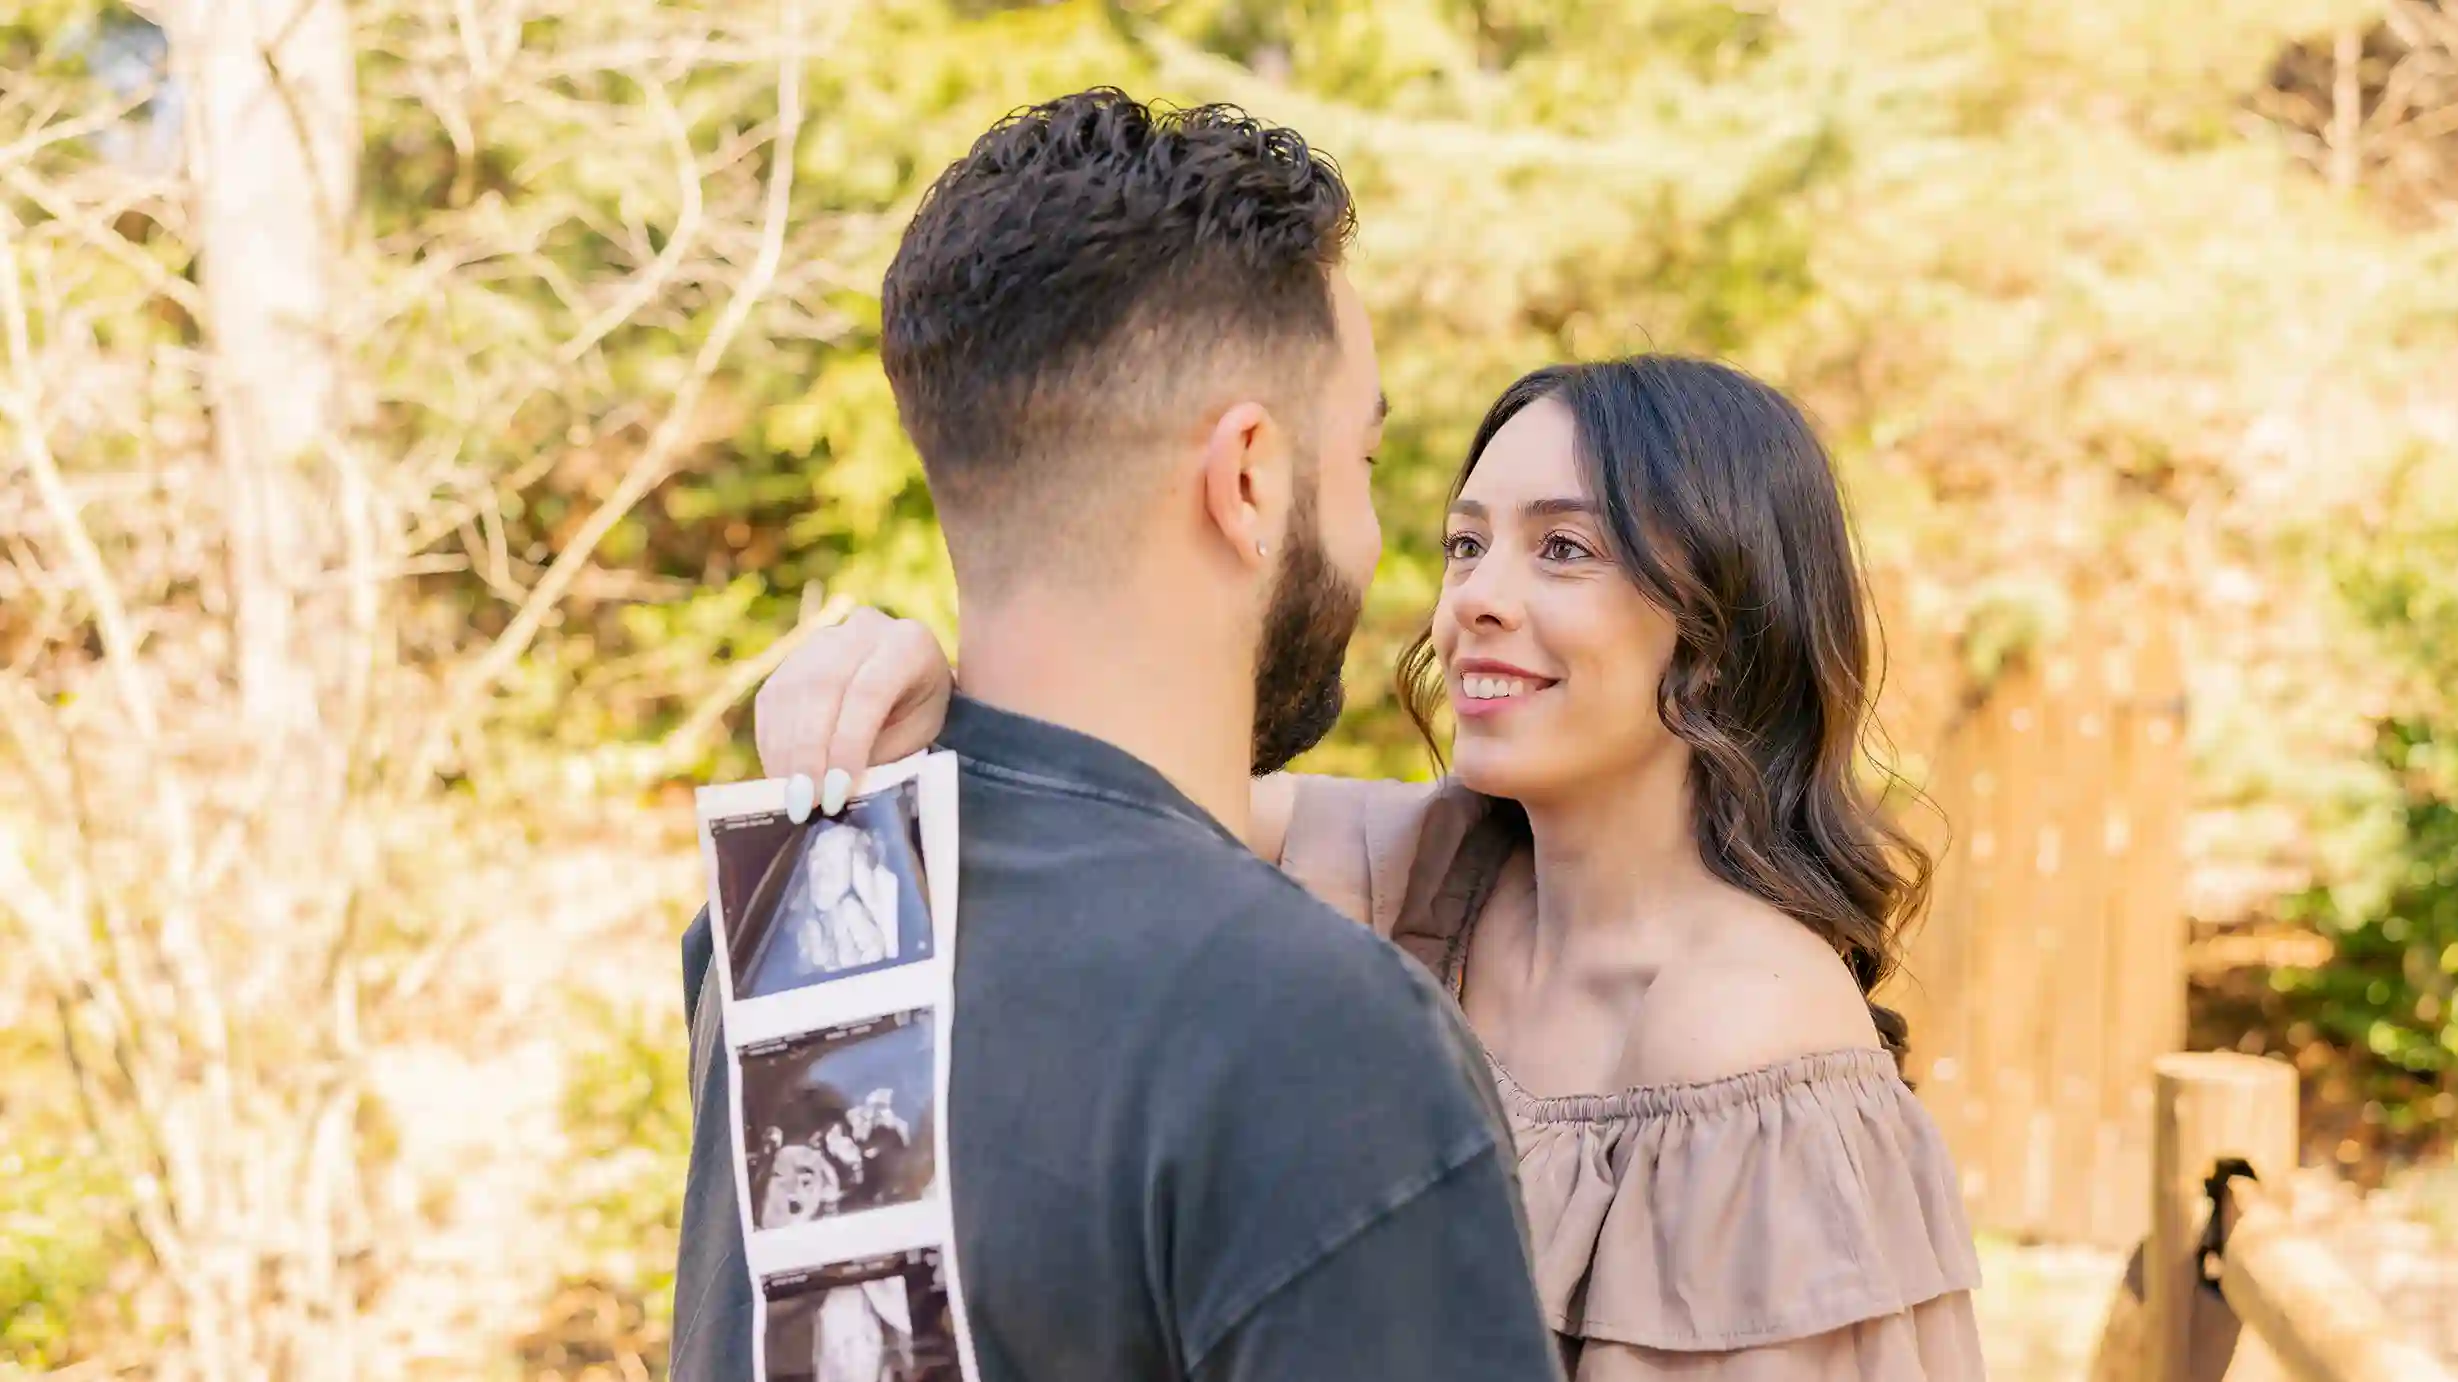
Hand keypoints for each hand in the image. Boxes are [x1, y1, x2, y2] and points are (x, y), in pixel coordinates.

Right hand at [756, 607, 952, 819]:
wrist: (911, 678)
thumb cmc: (919, 713)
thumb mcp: (919, 734)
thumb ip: (882, 755)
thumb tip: (835, 792)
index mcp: (906, 643)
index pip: (868, 692)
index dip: (847, 745)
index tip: (835, 794)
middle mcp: (861, 630)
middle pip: (822, 689)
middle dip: (809, 753)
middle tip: (803, 803)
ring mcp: (822, 639)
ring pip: (790, 693)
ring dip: (785, 752)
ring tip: (789, 797)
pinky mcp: (792, 658)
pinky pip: (771, 699)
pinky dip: (771, 742)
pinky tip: (779, 776)